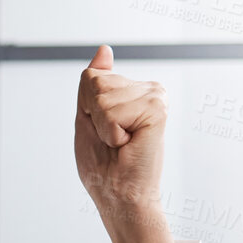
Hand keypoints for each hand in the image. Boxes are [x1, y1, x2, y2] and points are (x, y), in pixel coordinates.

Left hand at [74, 45, 174, 242]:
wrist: (119, 194)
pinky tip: (128, 144)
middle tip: (111, 140)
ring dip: (102, 128)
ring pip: (103, 97)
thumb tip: (104, 49)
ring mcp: (155, 97)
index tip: (101, 129)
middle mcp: (148, 89)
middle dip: (93, 116)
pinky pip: (113, 112)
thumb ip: (95, 84)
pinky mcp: (157, 110)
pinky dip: (111, 134)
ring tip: (120, 143)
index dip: (85, 107)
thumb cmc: (103, 164)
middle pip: (96, 83)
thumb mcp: (89, 117)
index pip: (91, 76)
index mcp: (131, 89)